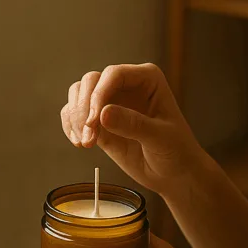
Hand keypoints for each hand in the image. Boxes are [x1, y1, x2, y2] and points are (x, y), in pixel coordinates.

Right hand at [61, 63, 206, 197]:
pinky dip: (71, 126)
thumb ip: (133, 125)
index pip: (114, 74)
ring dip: (75, 117)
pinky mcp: (99, 120)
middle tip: (89, 138)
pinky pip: (75, 114)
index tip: (94, 120)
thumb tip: (102, 114)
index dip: (99, 94)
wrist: (173, 173)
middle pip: (91, 81)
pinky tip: (79, 143)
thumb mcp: (160, 138)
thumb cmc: (176, 151)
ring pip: (78, 94)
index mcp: (147, 79)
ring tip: (85, 143)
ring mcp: (110, 101)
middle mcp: (126, 85)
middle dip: (84, 108)